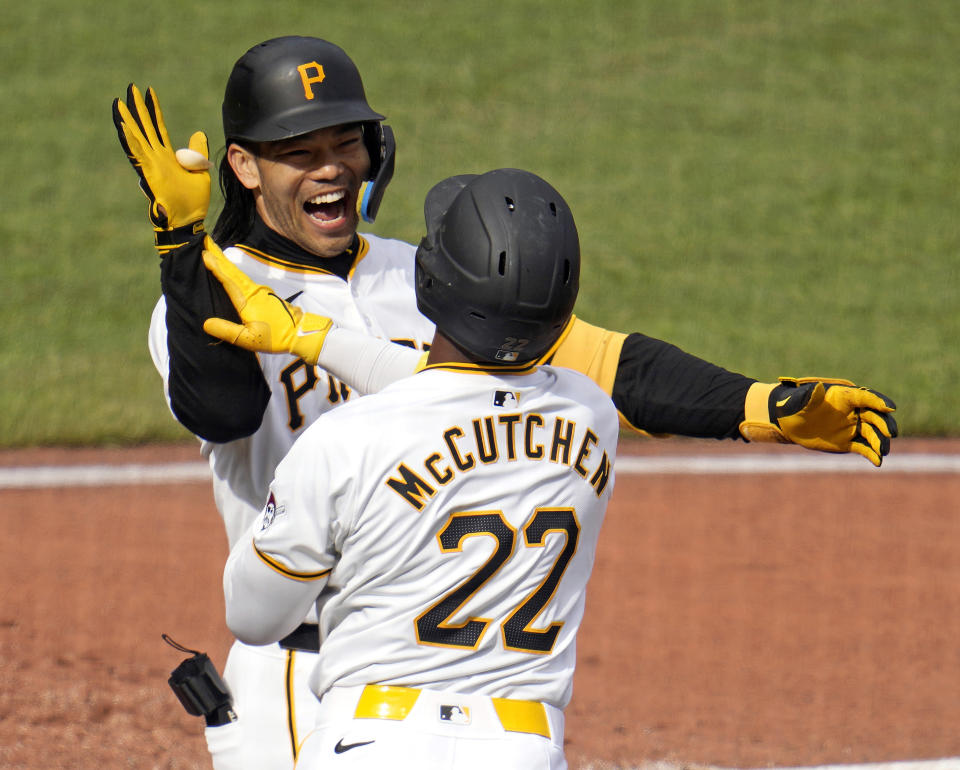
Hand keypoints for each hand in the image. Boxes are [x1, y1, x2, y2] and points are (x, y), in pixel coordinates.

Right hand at [112, 84, 209, 236]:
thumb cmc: (193, 202)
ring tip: (119, 102)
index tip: (148, 91)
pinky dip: (130, 140)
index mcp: (167, 157)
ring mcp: (151, 166)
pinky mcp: (149, 174)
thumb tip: (198, 134)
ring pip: (136, 138)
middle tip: (130, 87)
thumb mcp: (200, 171)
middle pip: (145, 128)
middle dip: (137, 108)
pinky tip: (124, 126)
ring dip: (127, 121)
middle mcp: (156, 159)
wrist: (189, 221)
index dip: (154, 110)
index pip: (159, 127)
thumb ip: (197, 153)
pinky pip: (137, 154)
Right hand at [201, 237, 331, 365]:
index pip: (228, 280)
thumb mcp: (249, 340)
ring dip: (225, 262)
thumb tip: (206, 323)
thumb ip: (227, 331)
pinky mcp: (265, 294)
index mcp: (248, 301)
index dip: (216, 267)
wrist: (300, 333)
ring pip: (239, 273)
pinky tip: (230, 271)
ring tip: (214, 253)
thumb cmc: (276, 337)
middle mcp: (254, 291)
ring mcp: (261, 291)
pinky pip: (244, 279)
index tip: (205, 253)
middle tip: (206, 242)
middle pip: (233, 271)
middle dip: (219, 256)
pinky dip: (234, 272)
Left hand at [740, 377, 897, 466]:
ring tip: (883, 451)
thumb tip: (817, 389)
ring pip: (872, 434)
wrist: (789, 422)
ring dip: (880, 442)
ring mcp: (852, 427)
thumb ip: (809, 396)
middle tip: (890, 433)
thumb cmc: (794, 405)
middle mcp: (853, 411)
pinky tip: (878, 462)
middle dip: (885, 424)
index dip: (879, 402)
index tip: (890, 408)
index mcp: (845, 397)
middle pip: (875, 416)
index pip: (866, 397)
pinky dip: (871, 454)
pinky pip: (864, 448)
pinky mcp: (848, 442)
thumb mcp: (799, 401)